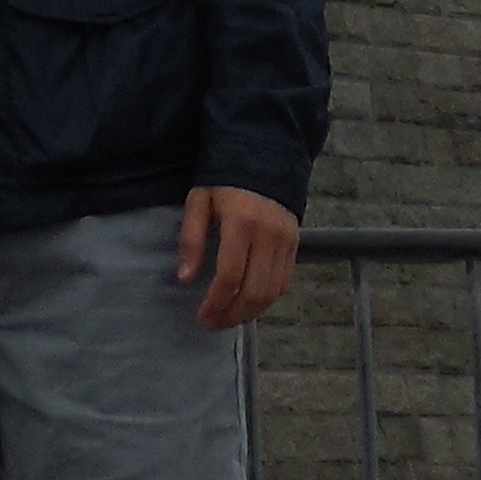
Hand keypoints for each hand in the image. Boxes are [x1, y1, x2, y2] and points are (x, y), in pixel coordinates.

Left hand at [176, 185, 298, 329]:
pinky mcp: (295, 244)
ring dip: (250, 313)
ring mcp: (286, 240)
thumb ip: (191, 238)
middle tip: (213, 324)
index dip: (215, 303)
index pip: (230, 276)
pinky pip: (284, 282)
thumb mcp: (199, 201)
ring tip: (229, 319)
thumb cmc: (224, 180)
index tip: (202, 316)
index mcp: (241, 223)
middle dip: (232, 315)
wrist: (263, 156)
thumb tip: (185, 277)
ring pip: (272, 292)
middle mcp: (268, 235)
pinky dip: (267, 300)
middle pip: (254, 291)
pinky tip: (249, 305)